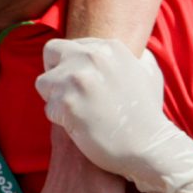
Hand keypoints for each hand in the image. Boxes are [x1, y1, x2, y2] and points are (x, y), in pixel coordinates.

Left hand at [37, 38, 192, 192]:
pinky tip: (79, 125)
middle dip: (56, 72)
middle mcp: (92, 57)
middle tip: (68, 92)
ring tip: (77, 112)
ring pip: (44, 83)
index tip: (82, 82)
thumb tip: (130, 49)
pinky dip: (59, 119)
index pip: (69, 45)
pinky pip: (48, 107)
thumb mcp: (148, 73)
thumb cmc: (147, 113)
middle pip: (51, 53)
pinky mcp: (66, 102)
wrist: (148, 146)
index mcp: (109, 47)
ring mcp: (77, 79)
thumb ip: (133, 56)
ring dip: (55, 98)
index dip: (70, 64)